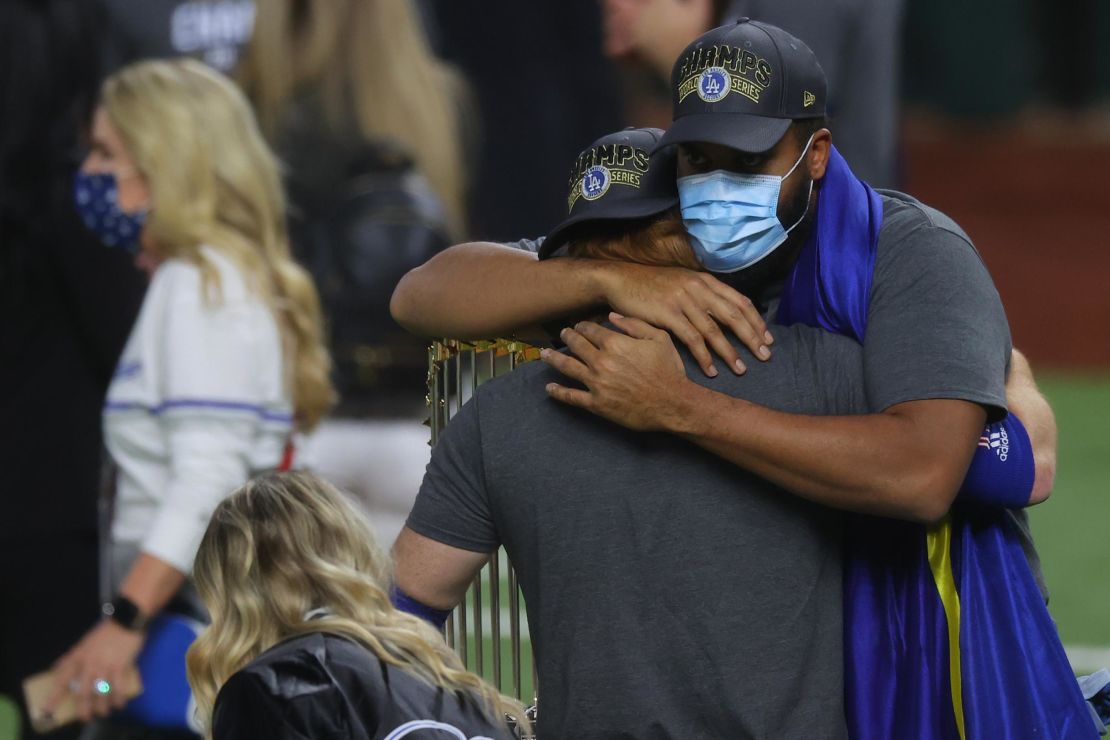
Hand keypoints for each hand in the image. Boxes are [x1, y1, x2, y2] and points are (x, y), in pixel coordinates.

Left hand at [47, 619, 143, 721]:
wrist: (125, 620)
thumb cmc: (105, 632)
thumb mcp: (83, 643)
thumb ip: (71, 656)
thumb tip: (58, 667)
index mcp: (78, 656)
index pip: (62, 679)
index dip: (54, 696)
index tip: (47, 710)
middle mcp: (89, 663)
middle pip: (83, 692)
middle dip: (83, 708)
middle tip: (85, 718)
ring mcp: (105, 665)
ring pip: (100, 693)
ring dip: (102, 706)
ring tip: (103, 712)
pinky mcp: (120, 665)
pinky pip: (118, 687)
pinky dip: (118, 698)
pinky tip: (119, 704)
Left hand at [541, 313, 694, 430]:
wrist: (673, 403)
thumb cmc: (669, 370)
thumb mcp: (659, 338)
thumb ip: (634, 325)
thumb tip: (612, 316)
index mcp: (615, 343)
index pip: (590, 330)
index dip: (582, 327)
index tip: (578, 326)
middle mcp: (602, 361)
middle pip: (576, 345)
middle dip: (567, 338)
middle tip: (562, 335)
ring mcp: (597, 383)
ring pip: (568, 367)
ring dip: (553, 359)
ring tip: (544, 354)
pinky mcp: (597, 404)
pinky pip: (572, 397)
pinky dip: (558, 392)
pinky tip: (549, 388)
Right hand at [595, 261, 771, 377]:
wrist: (620, 279)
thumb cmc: (652, 285)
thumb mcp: (682, 283)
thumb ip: (704, 295)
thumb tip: (725, 313)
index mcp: (705, 280)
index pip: (740, 300)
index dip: (756, 321)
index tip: (767, 339)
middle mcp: (698, 288)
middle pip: (733, 316)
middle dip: (751, 338)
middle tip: (765, 356)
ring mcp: (682, 300)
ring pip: (714, 330)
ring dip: (730, 352)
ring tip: (741, 369)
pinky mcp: (667, 314)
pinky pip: (691, 339)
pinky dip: (704, 357)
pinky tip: (711, 370)